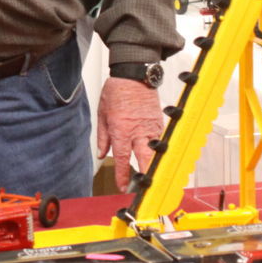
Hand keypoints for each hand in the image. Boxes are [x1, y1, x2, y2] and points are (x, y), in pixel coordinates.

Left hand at [96, 77, 164, 193]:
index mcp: (121, 131)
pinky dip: (158, 148)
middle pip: (145, 159)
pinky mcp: (159, 121)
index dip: (123, 176)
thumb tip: (101, 154)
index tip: (124, 187)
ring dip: (155, 164)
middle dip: (147, 176)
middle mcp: (137, 131)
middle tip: (145, 187)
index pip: (123, 160)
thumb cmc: (116, 91)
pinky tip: (156, 155)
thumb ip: (103, 137)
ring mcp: (150, 126)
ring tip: (153, 176)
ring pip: (156, 151)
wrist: (133, 74)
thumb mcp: (102, 115)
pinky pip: (160, 139)